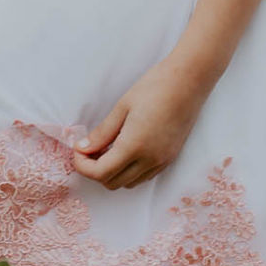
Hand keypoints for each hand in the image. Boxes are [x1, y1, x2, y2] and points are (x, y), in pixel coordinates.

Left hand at [71, 55, 215, 190]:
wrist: (188, 82)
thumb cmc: (154, 88)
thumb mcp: (122, 107)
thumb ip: (102, 132)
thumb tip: (82, 149)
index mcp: (135, 147)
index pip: (101, 173)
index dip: (82, 166)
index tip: (76, 150)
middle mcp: (150, 160)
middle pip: (113, 183)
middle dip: (94, 170)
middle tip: (87, 148)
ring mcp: (162, 162)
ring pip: (129, 183)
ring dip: (112, 172)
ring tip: (104, 148)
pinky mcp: (170, 159)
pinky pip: (144, 176)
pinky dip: (128, 170)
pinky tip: (123, 149)